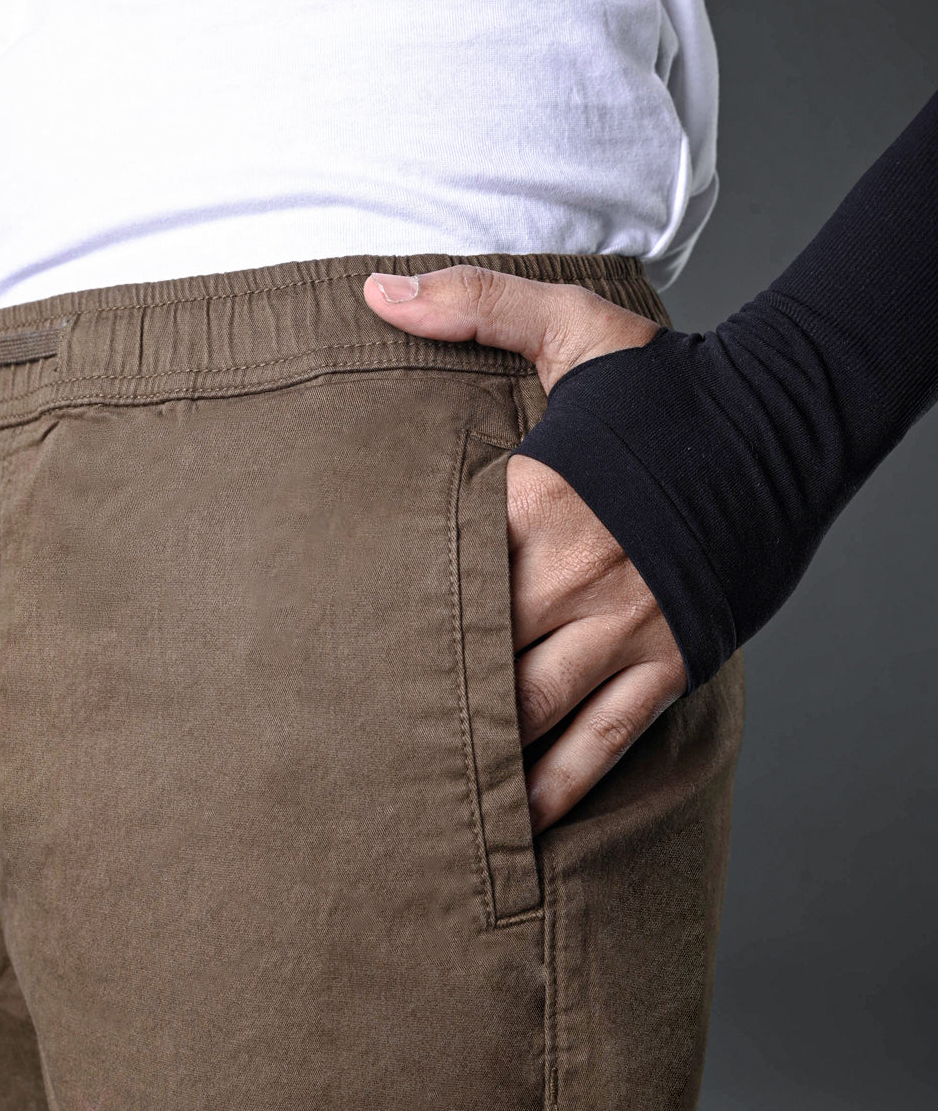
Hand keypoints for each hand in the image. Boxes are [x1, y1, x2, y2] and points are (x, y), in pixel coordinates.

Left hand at [362, 265, 687, 834]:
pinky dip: (558, 785)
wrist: (785, 422)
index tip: (325, 652)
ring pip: (534, 710)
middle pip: (478, 653)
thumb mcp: (572, 325)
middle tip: (342, 745)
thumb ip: (469, 304)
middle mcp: (578, 573)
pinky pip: (605, 740)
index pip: (444, 571)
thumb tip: (372, 286)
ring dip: (477, 758)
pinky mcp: (670, 661)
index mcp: (539, 498)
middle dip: (417, 699)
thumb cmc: (669, 383)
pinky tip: (516, 825)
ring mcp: (627, 627)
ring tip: (411, 805)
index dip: (387, 615)